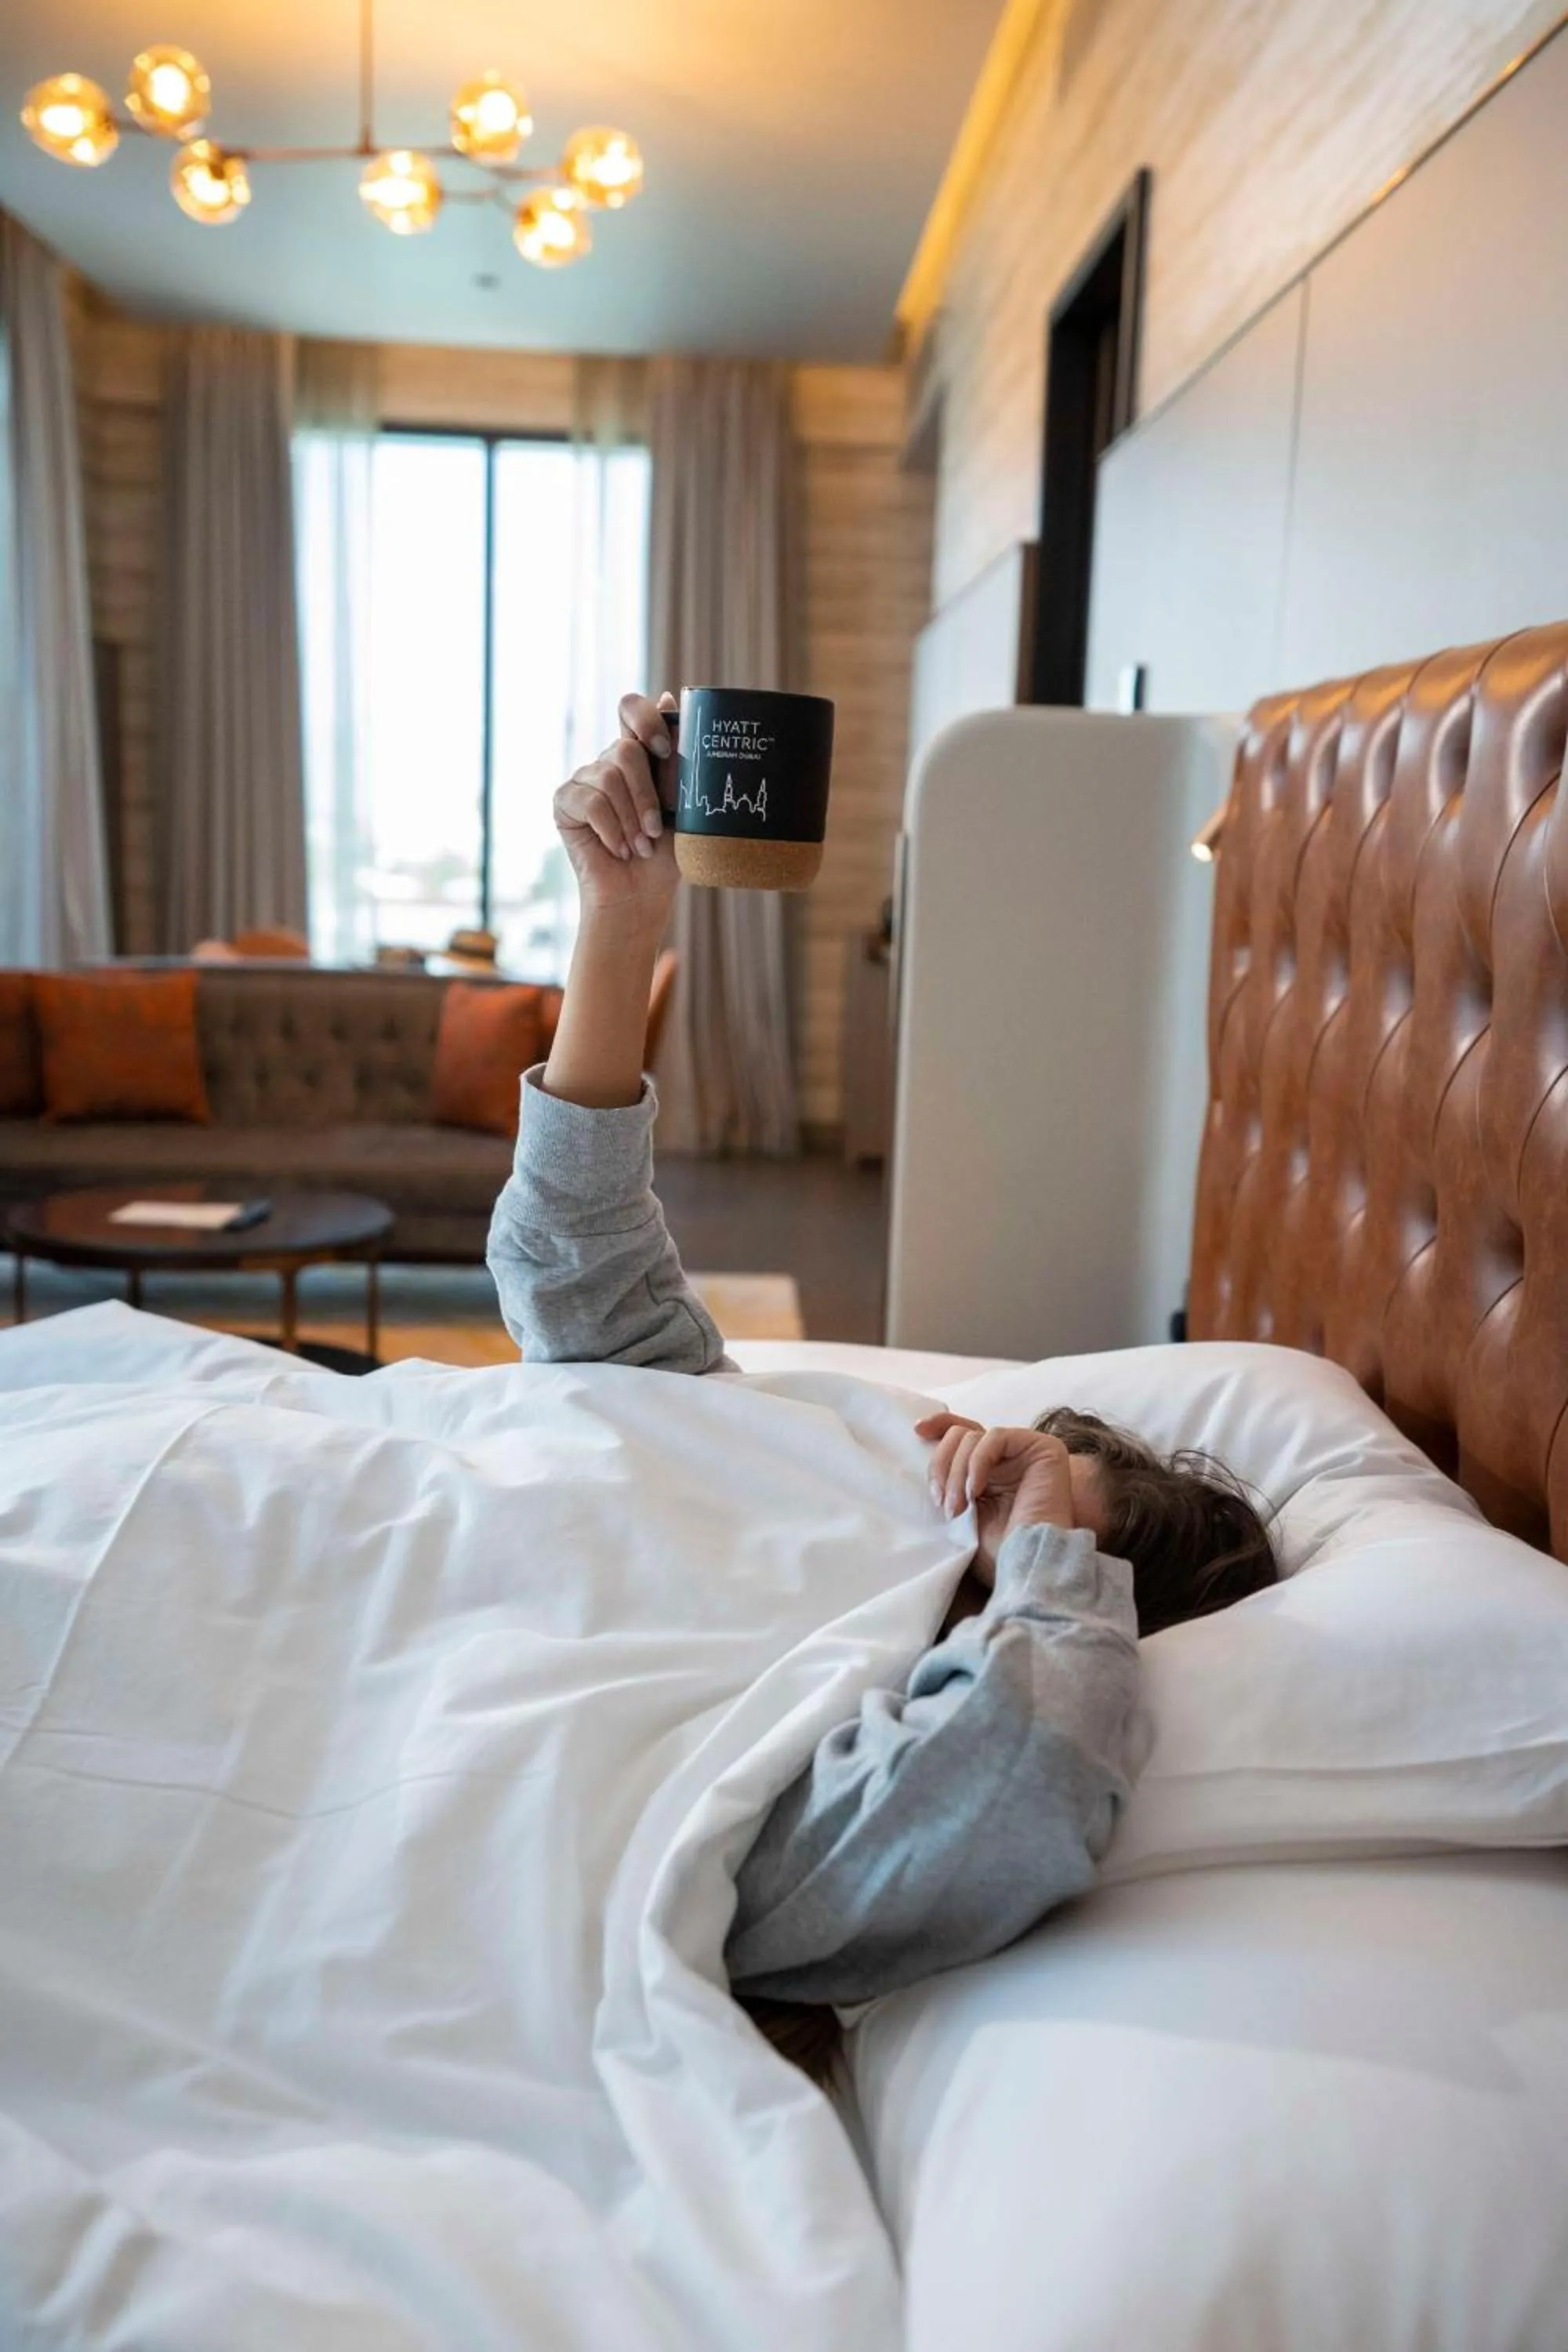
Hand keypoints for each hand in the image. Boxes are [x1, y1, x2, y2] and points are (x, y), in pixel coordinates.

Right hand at [554, 691, 679, 922]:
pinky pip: (589, 801)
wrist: (640, 896)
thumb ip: (675, 760)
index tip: (665, 749)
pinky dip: (610, 829)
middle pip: (625, 749)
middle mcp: (608, 762)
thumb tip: (672, 698)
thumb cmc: (665, 855)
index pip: (631, 709)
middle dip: (646, 794)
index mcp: (637, 755)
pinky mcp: (565, 802)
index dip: (646, 718)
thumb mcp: (680, 804)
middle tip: (655, 830)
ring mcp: (584, 780)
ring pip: (608, 776)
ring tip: (639, 847)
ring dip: (630, 818)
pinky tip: (617, 850)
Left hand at [915, 1412, 1076, 1586]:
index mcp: (992, 1470)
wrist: (1028, 1569)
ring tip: (958, 1508)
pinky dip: (977, 1462)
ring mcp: (1027, 1453)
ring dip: (957, 1473)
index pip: (965, 1432)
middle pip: (962, 1433)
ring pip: (973, 1436)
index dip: (939, 1425)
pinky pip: (995, 1437)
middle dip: (942, 1466)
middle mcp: (1010, 1458)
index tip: (917, 1431)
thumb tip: (922, 1447)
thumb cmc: (998, 1552)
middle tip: (942, 1503)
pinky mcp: (1044, 1449)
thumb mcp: (962, 1512)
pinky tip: (976, 1491)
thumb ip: (950, 1480)